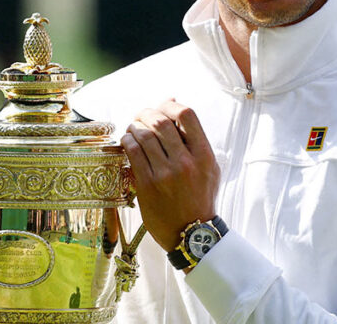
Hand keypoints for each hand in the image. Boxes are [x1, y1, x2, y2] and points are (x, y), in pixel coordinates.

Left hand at [121, 100, 220, 251]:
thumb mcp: (208, 167)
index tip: (162, 108)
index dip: (170, 106)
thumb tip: (173, 103)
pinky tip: (128, 142)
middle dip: (147, 113)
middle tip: (141, 116)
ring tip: (133, 128)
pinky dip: (128, 141)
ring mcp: (166, 174)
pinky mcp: (148, 185)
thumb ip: (194, 138)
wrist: (191, 232)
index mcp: (204, 155)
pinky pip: (133, 153)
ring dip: (135, 126)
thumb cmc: (200, 197)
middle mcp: (186, 162)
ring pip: (144, 135)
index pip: (187, 115)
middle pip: (161, 122)